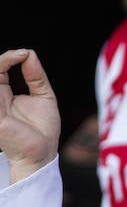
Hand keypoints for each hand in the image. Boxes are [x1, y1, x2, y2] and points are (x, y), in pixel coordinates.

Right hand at [0, 49, 60, 182]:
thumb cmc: (43, 129)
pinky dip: (1, 73)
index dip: (9, 58)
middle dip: (5, 58)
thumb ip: (36, 76)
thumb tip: (30, 54)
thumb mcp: (44, 96)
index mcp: (2, 95)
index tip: (26, 53)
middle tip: (22, 54)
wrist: (43, 153)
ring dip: (2, 63)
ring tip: (19, 56)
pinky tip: (12, 67)